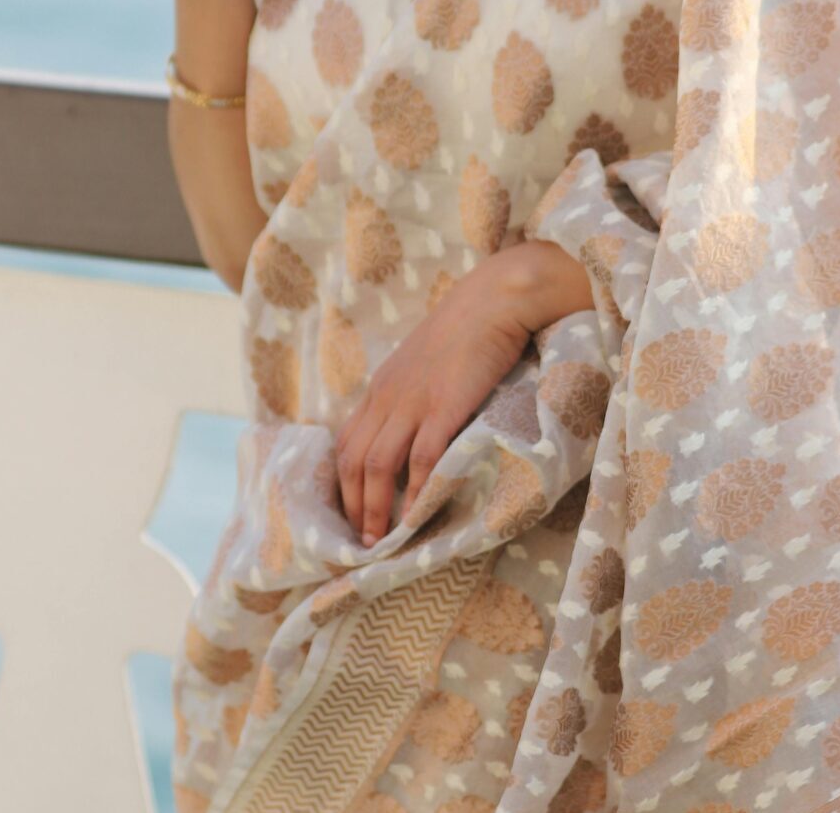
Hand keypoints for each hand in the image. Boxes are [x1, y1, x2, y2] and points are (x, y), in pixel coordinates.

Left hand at [334, 252, 538, 547]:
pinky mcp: (444, 406)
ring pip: (376, 464)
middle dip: (353, 505)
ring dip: (374, 508)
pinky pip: (420, 458)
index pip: (346, 442)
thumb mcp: (426, 360)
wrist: (495, 298)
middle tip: (362, 541)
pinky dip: (413, 493)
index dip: (344, 483)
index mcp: (382, 386)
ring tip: (380, 541)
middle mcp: (388, 396)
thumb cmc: (469, 327)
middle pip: (353, 459)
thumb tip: (412, 426)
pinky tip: (414, 517)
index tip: (352, 514)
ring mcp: (414, 401)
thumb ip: (412, 390)